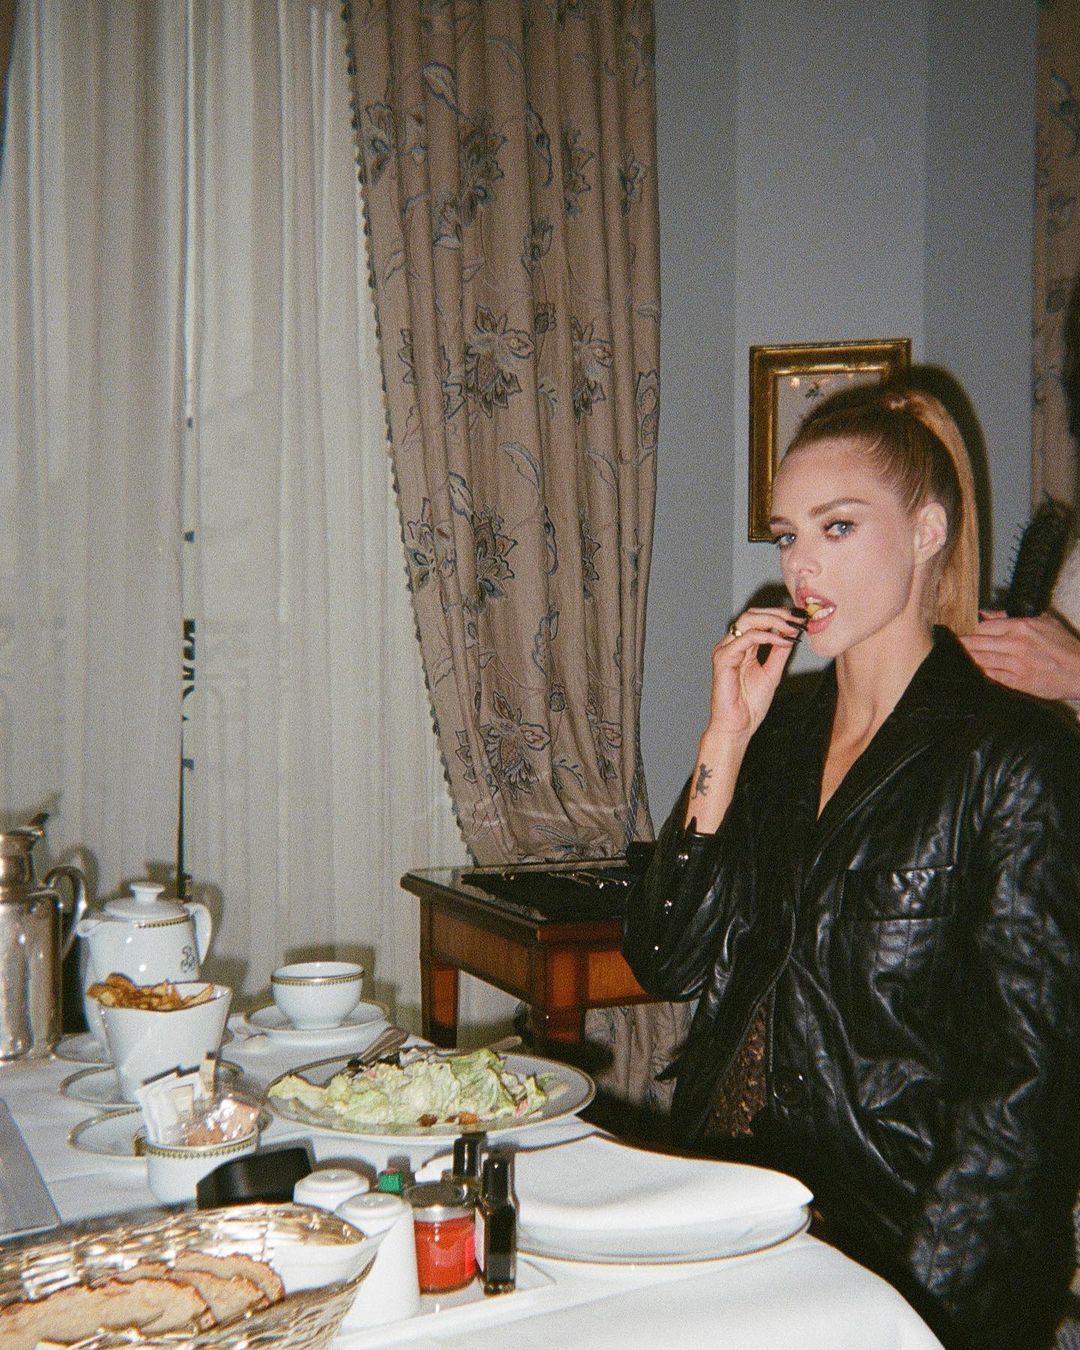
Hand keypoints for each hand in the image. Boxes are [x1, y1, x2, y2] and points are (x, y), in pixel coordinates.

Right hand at [704, 606, 804, 739]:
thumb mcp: (772, 673)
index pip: (758, 620)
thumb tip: (791, 634)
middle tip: (799, 619)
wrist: (738, 727)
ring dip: (773, 620)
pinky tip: (781, 640)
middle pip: (752, 615)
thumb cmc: (749, 705)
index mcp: (741, 648)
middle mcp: (731, 645)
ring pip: (747, 621)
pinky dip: (766, 635)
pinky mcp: (723, 659)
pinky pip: (745, 639)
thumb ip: (779, 653)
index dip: (780, 616)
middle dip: (778, 613)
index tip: (801, 619)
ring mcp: (725, 650)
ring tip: (792, 627)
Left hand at [960, 610, 1079, 701]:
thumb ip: (1014, 617)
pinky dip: (981, 673)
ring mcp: (1016, 664)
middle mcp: (1016, 644)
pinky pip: (992, 676)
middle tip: (949, 645)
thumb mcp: (1045, 622)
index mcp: (1021, 627)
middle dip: (962, 645)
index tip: (960, 632)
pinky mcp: (1019, 682)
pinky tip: (973, 671)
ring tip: (956, 657)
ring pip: (982, 660)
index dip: (970, 630)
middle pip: (978, 643)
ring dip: (968, 659)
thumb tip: (988, 613)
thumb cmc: (1066, 646)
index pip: (984, 626)